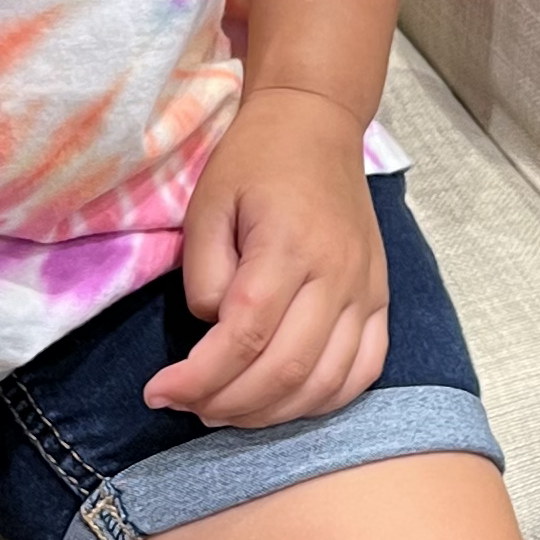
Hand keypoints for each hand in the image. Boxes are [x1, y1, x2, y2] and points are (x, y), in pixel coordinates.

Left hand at [145, 90, 389, 428]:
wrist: (316, 125)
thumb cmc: (254, 163)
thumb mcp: (207, 205)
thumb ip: (203, 275)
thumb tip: (213, 331)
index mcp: (287, 245)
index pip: (245, 335)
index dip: (199, 377)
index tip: (159, 392)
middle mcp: (336, 274)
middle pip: (285, 369)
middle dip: (227, 403)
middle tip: (186, 406)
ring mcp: (366, 290)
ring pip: (325, 382)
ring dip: (271, 413)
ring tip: (226, 411)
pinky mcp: (379, 299)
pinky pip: (364, 370)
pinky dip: (324, 400)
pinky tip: (284, 403)